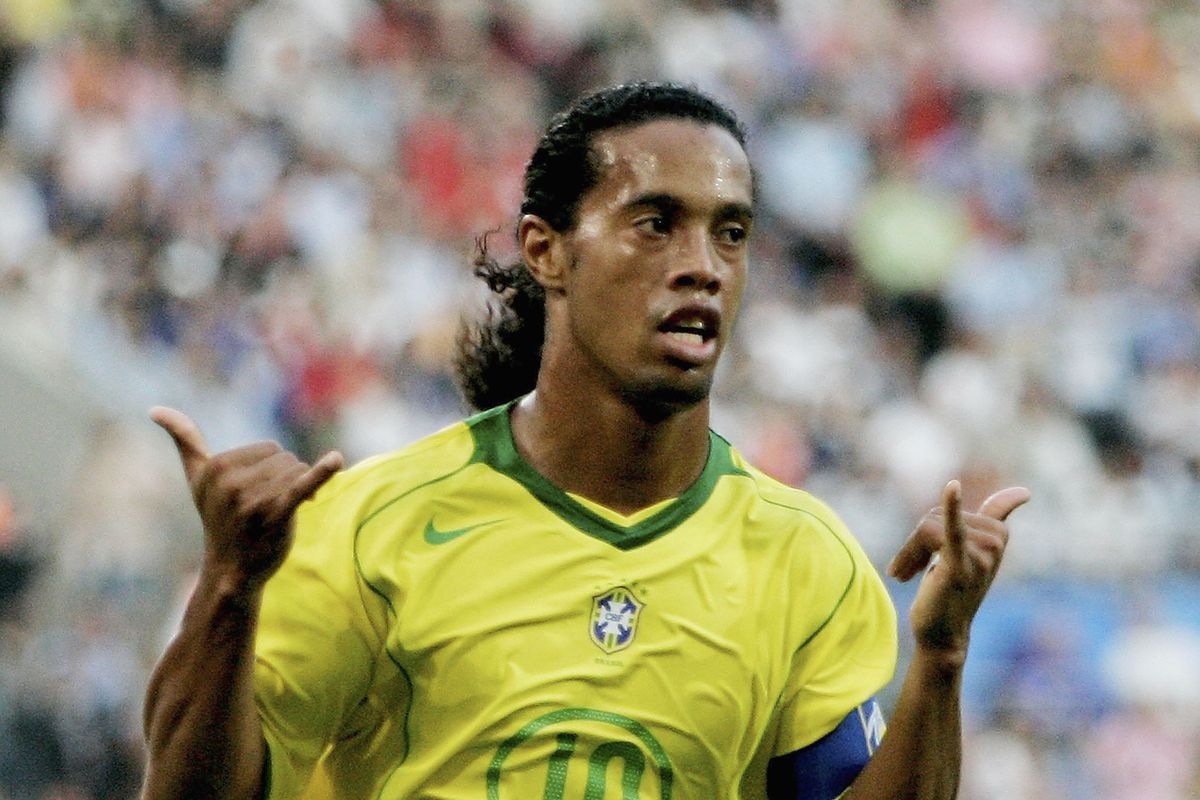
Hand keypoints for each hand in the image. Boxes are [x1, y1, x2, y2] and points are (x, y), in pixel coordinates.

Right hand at [151, 406, 343, 590]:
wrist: (231, 569)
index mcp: (216, 466)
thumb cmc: (218, 518)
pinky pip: (302, 486)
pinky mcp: (274, 515)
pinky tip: (336, 460)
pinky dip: (322, 473)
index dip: (274, 469)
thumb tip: (155, 409)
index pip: (271, 448)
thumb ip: (184, 441)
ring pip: (298, 472)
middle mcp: (231, 481)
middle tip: (271, 507)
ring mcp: (252, 499)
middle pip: (287, 459)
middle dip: (288, 479)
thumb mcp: (198, 478)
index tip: (258, 491)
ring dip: (299, 491)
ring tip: (279, 515)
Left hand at [887, 480, 1029, 663]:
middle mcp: (994, 544)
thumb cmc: (946, 595)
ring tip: (906, 574)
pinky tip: (953, 488)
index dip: (1007, 501)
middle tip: (911, 569)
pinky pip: (952, 530)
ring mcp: (981, 555)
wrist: (940, 636)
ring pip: (925, 526)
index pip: (997, 510)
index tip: (1025, 494)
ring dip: (908, 553)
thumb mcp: (959, 558)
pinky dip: (951, 507)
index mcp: (996, 540)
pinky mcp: (960, 565)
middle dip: (915, 541)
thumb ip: (965, 530)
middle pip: (934, 514)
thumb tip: (985, 506)